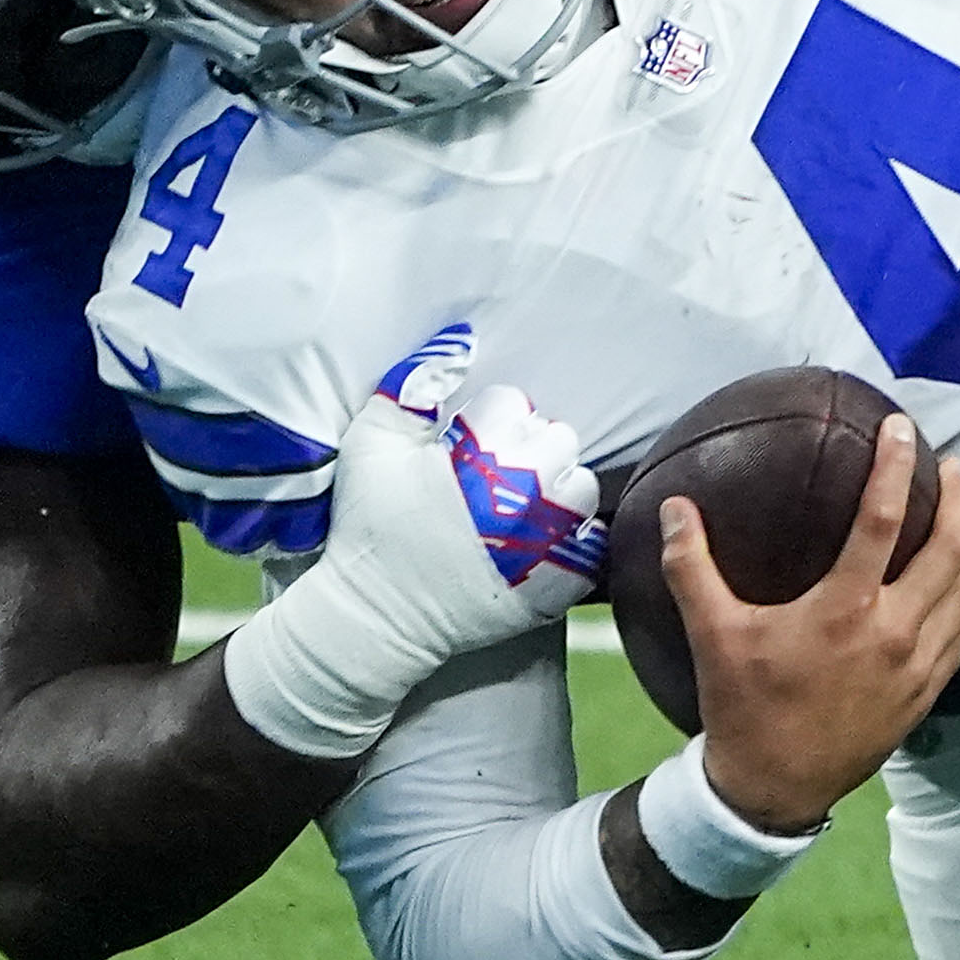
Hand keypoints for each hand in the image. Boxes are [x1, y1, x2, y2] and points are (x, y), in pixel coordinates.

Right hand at [347, 323, 606, 650]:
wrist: (376, 618)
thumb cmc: (369, 528)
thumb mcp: (370, 444)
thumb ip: (411, 385)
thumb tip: (456, 342)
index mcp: (488, 447)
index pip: (514, 403)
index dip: (485, 424)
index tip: (462, 451)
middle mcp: (529, 486)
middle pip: (558, 438)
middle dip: (527, 451)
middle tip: (489, 480)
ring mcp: (550, 536)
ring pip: (581, 488)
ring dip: (555, 493)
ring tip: (514, 512)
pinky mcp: (561, 580)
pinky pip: (590, 542)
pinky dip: (569, 542)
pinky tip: (531, 547)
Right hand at [660, 414, 959, 832]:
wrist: (774, 789)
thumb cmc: (744, 707)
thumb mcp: (712, 634)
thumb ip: (692, 566)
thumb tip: (675, 508)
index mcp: (844, 609)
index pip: (883, 518)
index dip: (897, 466)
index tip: (904, 428)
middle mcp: (894, 631)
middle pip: (953, 547)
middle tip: (953, 467)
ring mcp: (919, 664)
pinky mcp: (927, 691)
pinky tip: (959, 582)